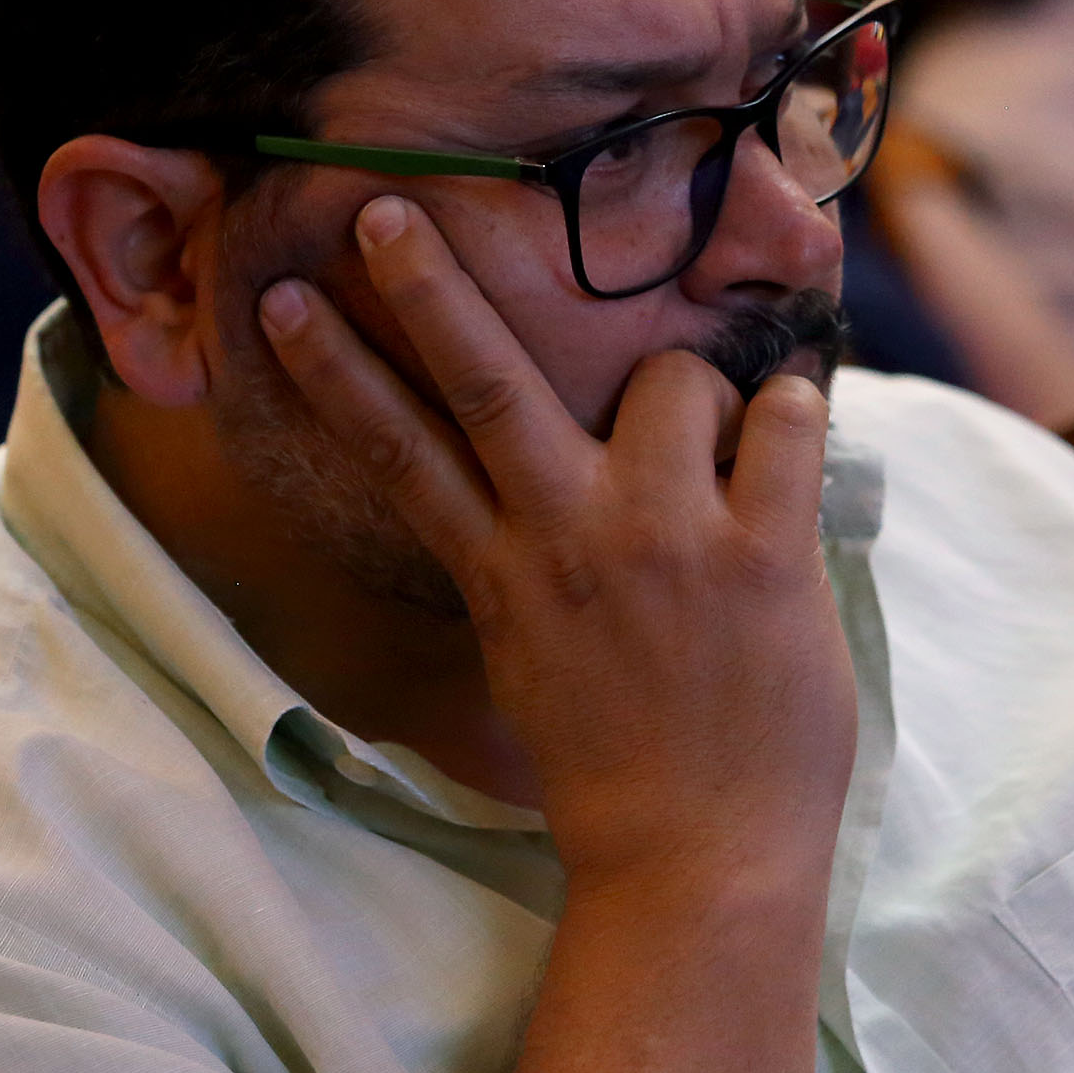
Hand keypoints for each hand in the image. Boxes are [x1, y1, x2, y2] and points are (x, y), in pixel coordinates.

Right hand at [255, 196, 857, 891]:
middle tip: (388, 208)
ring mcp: (666, 541)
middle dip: (431, 286)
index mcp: (502, 573)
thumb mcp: (533, 658)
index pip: (397, 452)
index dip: (336, 369)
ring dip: (695, 393)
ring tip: (712, 451)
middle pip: (485, 380)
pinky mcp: (761, 554)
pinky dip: (790, 411)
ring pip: (669, 378)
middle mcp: (569, 542)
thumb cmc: (620, 765)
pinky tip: (786, 438)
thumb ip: (532, 558)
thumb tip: (534, 480)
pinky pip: (784, 420)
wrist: (700, 864)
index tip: (283, 299)